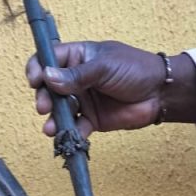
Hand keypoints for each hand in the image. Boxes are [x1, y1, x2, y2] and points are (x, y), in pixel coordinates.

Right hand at [26, 41, 195, 137]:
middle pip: (49, 87)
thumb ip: (77, 75)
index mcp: (78, 56)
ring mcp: (83, 99)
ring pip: (60, 110)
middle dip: (44, 98)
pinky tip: (67, 138)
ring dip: (53, 119)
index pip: (48, 59)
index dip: (38, 68)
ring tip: (51, 128)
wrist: (160, 94)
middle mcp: (76, 78)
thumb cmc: (135, 69)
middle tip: (44, 107)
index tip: (35, 80)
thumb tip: (48, 77)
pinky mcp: (92, 119)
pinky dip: (70, 134)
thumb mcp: (105, 67)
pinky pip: (75, 127)